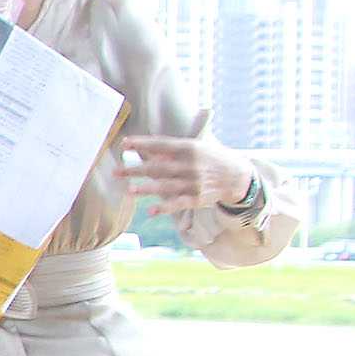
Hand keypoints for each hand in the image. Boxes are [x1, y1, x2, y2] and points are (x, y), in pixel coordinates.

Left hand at [114, 132, 254, 211]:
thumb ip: (171, 151)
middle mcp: (190, 165)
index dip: (142, 144)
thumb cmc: (211, 159)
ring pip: (166, 186)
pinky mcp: (197, 199)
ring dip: (146, 189)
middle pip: (158, 168)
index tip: (123, 144)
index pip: (161, 145)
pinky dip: (165, 208)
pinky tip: (151, 211)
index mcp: (189, 148)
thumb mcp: (196, 148)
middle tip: (116, 171)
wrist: (238, 176)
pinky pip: (178, 203)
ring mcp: (194, 183)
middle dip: (136, 170)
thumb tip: (145, 151)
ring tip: (129, 190)